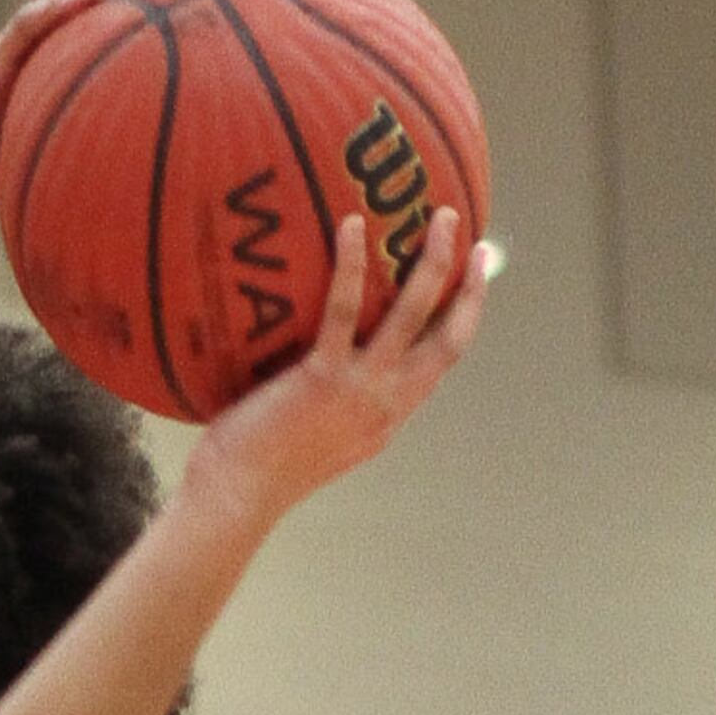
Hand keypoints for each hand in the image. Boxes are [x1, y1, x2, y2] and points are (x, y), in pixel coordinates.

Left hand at [183, 203, 487, 521]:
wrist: (238, 496)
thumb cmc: (260, 468)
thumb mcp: (319, 437)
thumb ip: (338, 403)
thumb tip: (329, 360)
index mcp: (389, 417)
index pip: (441, 362)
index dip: (464, 320)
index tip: (475, 284)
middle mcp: (386, 405)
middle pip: (449, 340)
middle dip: (469, 289)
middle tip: (477, 243)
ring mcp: (359, 391)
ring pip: (413, 316)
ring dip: (433, 263)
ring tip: (442, 218)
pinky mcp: (322, 378)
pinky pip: (344, 310)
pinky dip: (352, 265)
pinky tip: (352, 226)